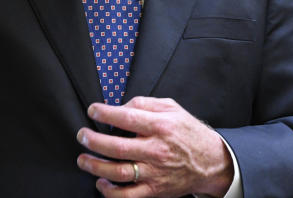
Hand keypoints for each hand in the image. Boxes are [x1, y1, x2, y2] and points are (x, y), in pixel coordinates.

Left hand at [76, 96, 233, 197]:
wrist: (211, 161)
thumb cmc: (187, 132)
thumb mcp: (171, 107)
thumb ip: (145, 104)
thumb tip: (120, 107)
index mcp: (161, 126)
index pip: (127, 118)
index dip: (105, 113)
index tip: (92, 110)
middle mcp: (157, 150)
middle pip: (118, 147)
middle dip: (94, 141)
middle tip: (82, 135)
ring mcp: (155, 173)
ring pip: (119, 173)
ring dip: (96, 166)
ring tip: (83, 159)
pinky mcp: (155, 190)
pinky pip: (128, 196)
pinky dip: (110, 192)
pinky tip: (101, 182)